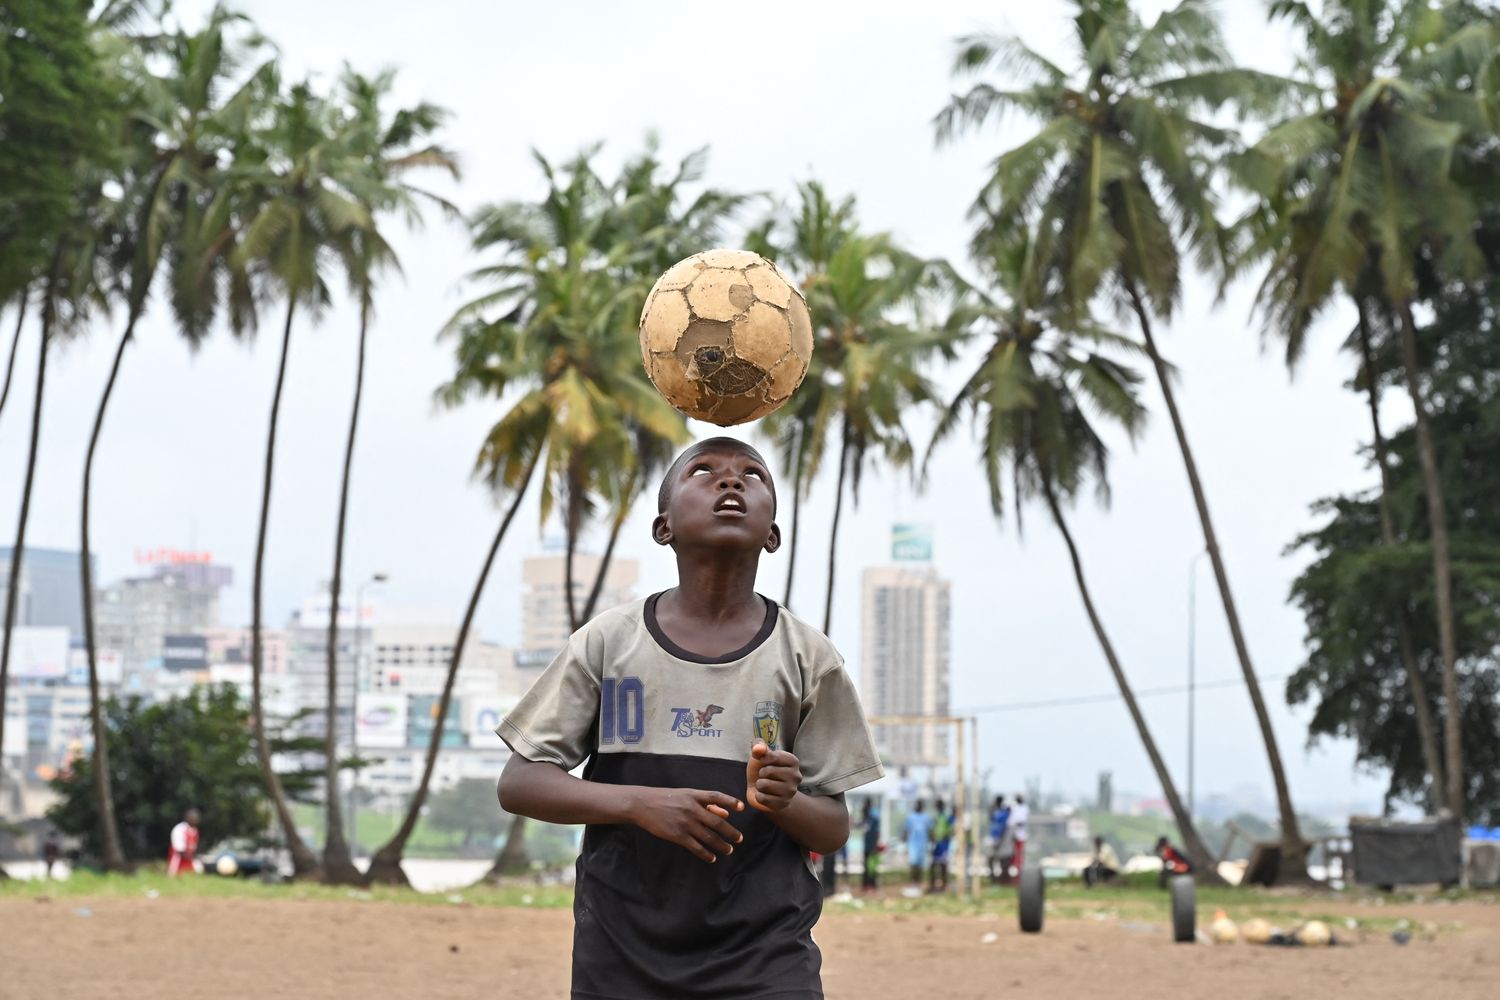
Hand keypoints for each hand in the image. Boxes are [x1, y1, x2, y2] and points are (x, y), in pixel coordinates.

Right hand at [628, 787, 743, 862]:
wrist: (643, 805)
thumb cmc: (666, 798)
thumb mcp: (686, 795)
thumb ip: (706, 803)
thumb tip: (726, 812)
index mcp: (694, 795)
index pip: (716, 796)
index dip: (730, 801)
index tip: (742, 807)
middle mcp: (691, 809)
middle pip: (717, 822)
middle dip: (730, 832)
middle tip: (739, 838)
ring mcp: (685, 823)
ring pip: (708, 837)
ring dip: (721, 845)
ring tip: (729, 849)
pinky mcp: (677, 836)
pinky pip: (696, 847)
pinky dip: (706, 854)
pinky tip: (712, 858)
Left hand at [746, 742, 800, 812]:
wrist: (762, 789)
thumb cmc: (762, 769)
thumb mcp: (759, 755)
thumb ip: (758, 747)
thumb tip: (758, 748)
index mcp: (794, 761)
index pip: (772, 756)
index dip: (762, 759)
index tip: (764, 762)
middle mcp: (796, 776)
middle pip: (769, 771)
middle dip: (761, 773)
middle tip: (765, 776)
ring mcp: (791, 792)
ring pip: (764, 785)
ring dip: (759, 785)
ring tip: (765, 785)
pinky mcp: (783, 804)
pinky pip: (762, 798)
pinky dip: (759, 796)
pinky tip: (765, 795)